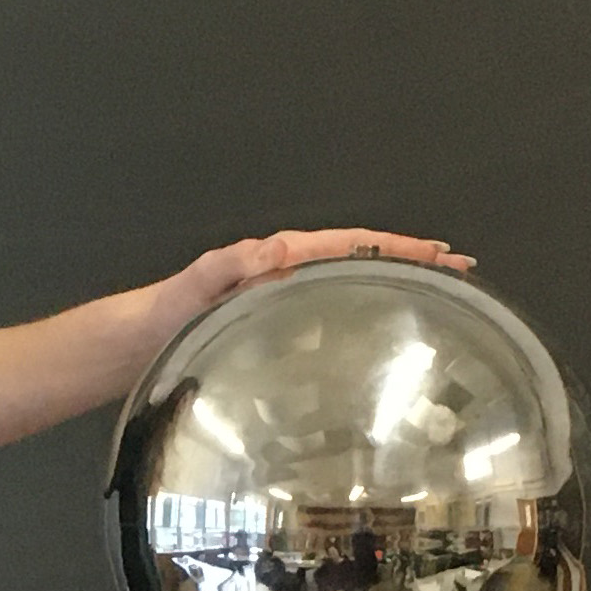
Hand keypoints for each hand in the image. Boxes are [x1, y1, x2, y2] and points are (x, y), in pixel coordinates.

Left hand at [180, 230, 473, 314]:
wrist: (129, 345)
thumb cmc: (158, 318)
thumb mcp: (189, 290)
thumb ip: (225, 267)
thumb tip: (278, 245)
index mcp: (270, 261)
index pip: (345, 245)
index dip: (394, 247)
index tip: (440, 253)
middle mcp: (279, 274)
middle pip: (356, 259)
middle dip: (408, 260)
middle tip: (460, 271)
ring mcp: (277, 299)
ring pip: (346, 284)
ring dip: (391, 283)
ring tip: (438, 295)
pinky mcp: (270, 324)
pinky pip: (327, 312)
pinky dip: (361, 312)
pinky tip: (381, 335)